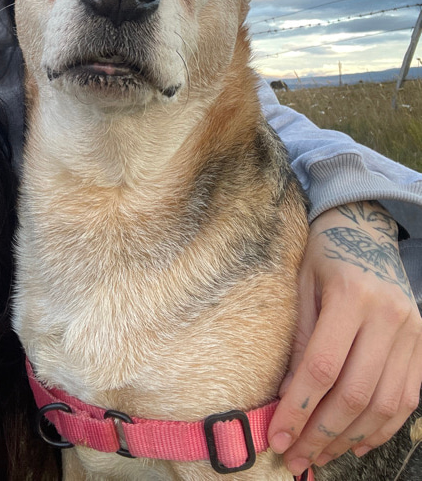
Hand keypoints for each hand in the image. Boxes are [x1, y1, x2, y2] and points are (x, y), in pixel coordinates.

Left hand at [268, 201, 421, 476]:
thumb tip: (287, 398)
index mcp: (351, 295)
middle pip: (356, 392)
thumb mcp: (301, 284)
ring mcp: (412, 332)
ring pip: (385, 403)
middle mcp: (388, 316)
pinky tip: (354, 442)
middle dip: (322, 432)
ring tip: (319, 455)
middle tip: (295, 457)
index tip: (276, 435)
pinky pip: (407, 399)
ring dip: (349, 437)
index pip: (323, 366)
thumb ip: (299, 338)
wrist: (365, 228)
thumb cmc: (324, 253)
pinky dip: (382, 428)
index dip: (299, 407)